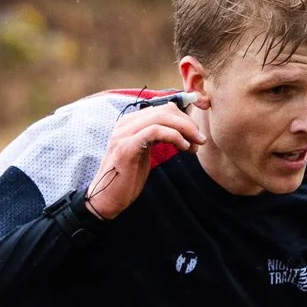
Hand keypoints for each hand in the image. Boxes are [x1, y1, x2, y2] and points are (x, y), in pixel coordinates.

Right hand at [84, 94, 206, 219]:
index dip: (184, 118)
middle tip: (199, 140)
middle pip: (165, 110)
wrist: (107, 198)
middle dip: (188, 123)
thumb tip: (181, 128)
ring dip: (184, 130)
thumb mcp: (144, 151)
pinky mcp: (127, 147)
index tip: (196, 135)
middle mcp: (125, 124)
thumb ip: (156, 136)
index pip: (163, 108)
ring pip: (162, 118)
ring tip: (194, 145)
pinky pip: (155, 131)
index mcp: (129, 122)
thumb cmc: (127, 177)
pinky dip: (174, 137)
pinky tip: (183, 148)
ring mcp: (124, 134)